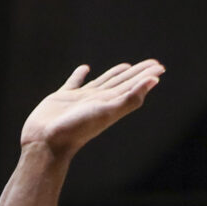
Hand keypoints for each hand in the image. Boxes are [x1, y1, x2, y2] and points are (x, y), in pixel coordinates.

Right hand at [20, 60, 163, 159]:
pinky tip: (85, 69)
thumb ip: (131, 97)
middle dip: (136, 73)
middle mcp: (97, 101)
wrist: (47, 142)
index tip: (159, 66)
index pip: (132, 85)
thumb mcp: (107, 111)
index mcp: (109, 103)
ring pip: (102, 82)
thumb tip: (154, 80)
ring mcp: (79, 100)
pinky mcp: (61, 98)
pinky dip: (79, 75)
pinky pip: (73, 83)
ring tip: (125, 66)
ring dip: (114, 74)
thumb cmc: (77, 129)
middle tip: (152, 63)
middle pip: (121, 82)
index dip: (146, 74)